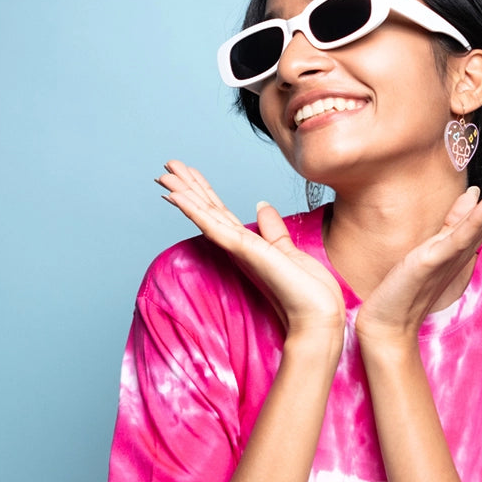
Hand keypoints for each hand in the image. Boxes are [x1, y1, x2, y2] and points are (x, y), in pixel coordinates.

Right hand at [157, 161, 345, 337]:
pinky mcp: (244, 250)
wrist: (318, 316)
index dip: (204, 192)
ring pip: (205, 215)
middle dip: (187, 187)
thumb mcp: (290, 252)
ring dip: (183, 193)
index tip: (189, 172)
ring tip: (163, 173)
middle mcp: (239, 248)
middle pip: (208, 211)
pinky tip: (176, 196)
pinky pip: (213, 226)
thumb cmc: (309, 293)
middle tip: (167, 165)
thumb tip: (262, 206)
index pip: (221, 213)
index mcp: (249, 246)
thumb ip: (272, 231)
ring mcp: (239, 249)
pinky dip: (194, 210)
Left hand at [356, 146, 481, 344]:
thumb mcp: (434, 246)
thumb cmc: (409, 286)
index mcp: (465, 239)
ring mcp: (454, 251)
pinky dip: (480, 216)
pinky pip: (462, 235)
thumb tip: (474, 192)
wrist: (390, 322)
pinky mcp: (436, 258)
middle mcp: (466, 245)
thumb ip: (455, 221)